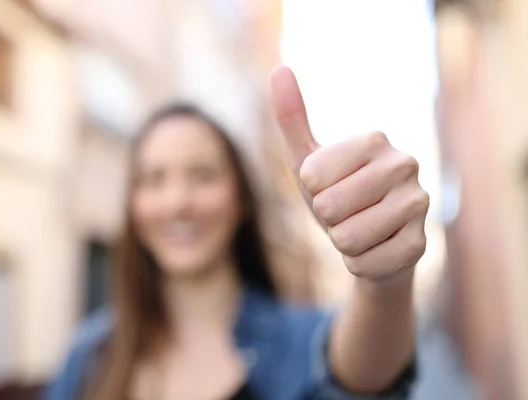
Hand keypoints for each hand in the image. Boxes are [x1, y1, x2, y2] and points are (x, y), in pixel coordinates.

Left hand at [270, 65, 428, 280]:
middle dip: (327, 218)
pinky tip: (375, 250)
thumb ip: (292, 118)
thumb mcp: (309, 159)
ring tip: (360, 229)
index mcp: (375, 139)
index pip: (311, 175)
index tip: (330, 186)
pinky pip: (363, 264)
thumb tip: (279, 69)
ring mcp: (418, 205)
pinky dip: (358, 263)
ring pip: (346, 239)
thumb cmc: (337, 194)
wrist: (372, 240)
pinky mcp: (420, 245)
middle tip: (346, 212)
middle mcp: (404, 165)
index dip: (312, 190)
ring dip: (342, 242)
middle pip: (328, 207)